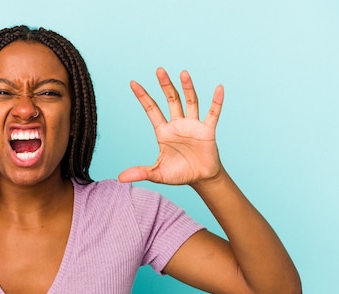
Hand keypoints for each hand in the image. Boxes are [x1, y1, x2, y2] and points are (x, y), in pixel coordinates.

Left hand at [118, 67, 223, 185]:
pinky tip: (218, 88)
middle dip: (165, 86)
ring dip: (187, 88)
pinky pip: (213, 113)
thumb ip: (140, 172)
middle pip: (171, 100)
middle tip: (159, 70)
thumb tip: (120, 178)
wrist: (200, 179)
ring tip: (183, 73)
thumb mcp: (157, 174)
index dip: (143, 96)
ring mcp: (193, 125)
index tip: (133, 83)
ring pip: (190, 102)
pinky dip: (216, 101)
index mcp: (163, 131)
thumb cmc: (178, 174)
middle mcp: (177, 124)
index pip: (151, 110)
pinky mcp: (207, 130)